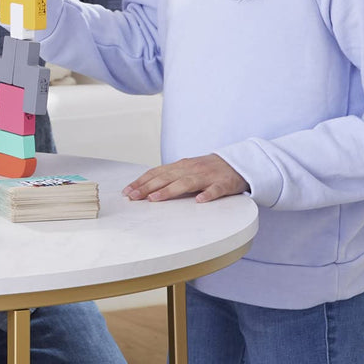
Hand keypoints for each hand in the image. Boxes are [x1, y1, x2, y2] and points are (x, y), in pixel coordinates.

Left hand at [123, 154, 249, 203]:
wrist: (237, 163)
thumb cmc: (208, 169)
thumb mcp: (187, 169)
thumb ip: (170, 176)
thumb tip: (147, 187)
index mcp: (180, 166)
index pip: (156, 173)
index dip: (141, 182)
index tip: (127, 191)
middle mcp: (191, 169)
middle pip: (166, 178)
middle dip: (147, 187)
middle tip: (133, 197)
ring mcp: (207, 176)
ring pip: (186, 183)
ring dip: (169, 191)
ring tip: (154, 198)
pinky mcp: (223, 184)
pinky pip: (215, 190)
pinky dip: (207, 194)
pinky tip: (199, 201)